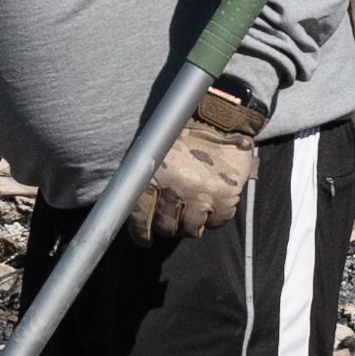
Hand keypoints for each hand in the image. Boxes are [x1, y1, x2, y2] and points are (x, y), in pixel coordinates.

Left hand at [135, 91, 262, 244]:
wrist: (218, 115)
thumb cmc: (181, 133)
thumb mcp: (153, 149)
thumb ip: (143, 176)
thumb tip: (129, 206)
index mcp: (153, 175)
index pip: (141, 217)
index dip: (141, 233)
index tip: (144, 240)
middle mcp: (176, 188)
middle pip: (166, 227)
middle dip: (166, 227)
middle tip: (170, 220)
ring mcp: (203, 194)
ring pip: (191, 230)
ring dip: (190, 225)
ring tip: (192, 211)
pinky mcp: (226, 197)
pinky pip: (217, 223)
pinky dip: (213, 219)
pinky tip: (211, 207)